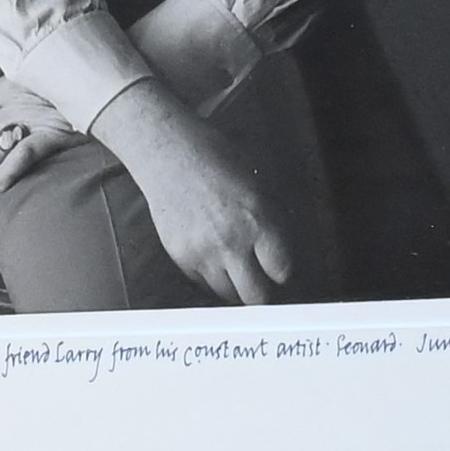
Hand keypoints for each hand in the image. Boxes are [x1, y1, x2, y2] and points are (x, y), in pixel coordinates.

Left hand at [0, 75, 71, 200]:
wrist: (104, 95)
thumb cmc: (65, 96)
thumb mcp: (32, 88)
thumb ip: (5, 97)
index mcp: (8, 86)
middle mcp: (17, 97)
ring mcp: (36, 115)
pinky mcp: (56, 132)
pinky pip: (24, 153)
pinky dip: (8, 170)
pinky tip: (0, 186)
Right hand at [87, 77, 290, 306]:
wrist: (167, 154)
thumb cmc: (213, 159)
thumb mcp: (255, 184)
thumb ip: (268, 221)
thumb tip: (278, 253)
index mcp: (256, 219)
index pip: (281, 270)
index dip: (282, 271)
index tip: (278, 269)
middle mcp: (231, 240)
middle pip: (255, 296)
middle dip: (262, 292)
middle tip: (261, 283)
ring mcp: (203, 252)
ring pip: (228, 294)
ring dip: (235, 286)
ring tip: (235, 269)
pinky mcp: (181, 256)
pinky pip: (203, 283)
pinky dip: (211, 276)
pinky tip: (212, 256)